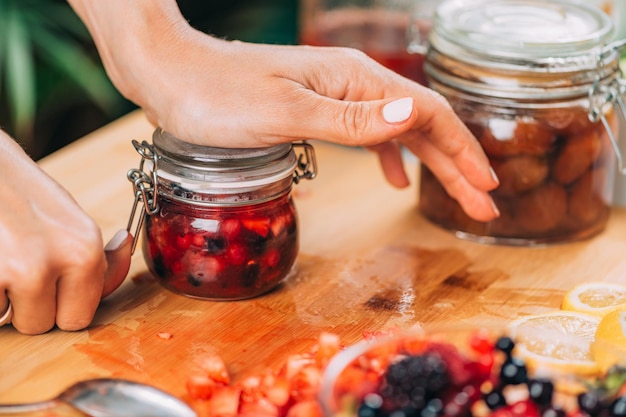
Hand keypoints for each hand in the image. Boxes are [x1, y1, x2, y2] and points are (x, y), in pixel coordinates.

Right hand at [0, 131, 131, 333]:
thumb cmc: (24, 196)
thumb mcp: (73, 224)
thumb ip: (99, 257)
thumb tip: (124, 248)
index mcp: (86, 251)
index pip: (79, 319)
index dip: (61, 307)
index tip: (52, 284)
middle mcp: (55, 262)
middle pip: (42, 326)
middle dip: (30, 306)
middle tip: (22, 266)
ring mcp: (17, 270)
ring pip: (9, 321)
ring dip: (4, 299)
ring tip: (6, 258)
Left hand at [68, 0, 498, 221]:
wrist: (168, 75)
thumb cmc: (217, 95)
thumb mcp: (286, 113)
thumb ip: (351, 119)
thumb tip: (417, 117)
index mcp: (353, 80)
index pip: (427, 115)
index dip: (461, 153)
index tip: (486, 189)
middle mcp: (351, 84)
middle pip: (420, 124)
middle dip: (456, 165)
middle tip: (486, 204)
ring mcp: (333, 96)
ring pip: (397, 131)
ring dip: (430, 164)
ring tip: (455, 194)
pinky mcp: (314, 110)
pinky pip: (366, 134)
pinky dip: (389, 158)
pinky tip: (394, 177)